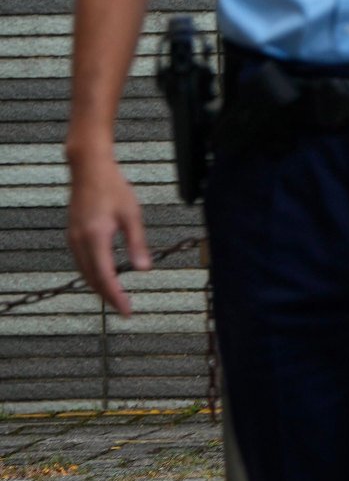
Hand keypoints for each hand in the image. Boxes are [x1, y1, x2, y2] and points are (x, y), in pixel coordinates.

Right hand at [66, 152, 151, 317]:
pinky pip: (81, 262)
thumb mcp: (132, 215)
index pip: (105, 277)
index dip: (116, 296)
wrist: (89, 170)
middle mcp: (80, 242)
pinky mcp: (72, 235)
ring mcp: (73, 239)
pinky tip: (105, 277)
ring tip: (117, 297)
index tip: (127, 310)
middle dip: (108, 296)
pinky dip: (93, 274)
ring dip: (100, 287)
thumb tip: (144, 269)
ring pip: (85, 273)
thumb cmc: (113, 188)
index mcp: (95, 237)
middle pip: (92, 279)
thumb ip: (137, 243)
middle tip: (125, 309)